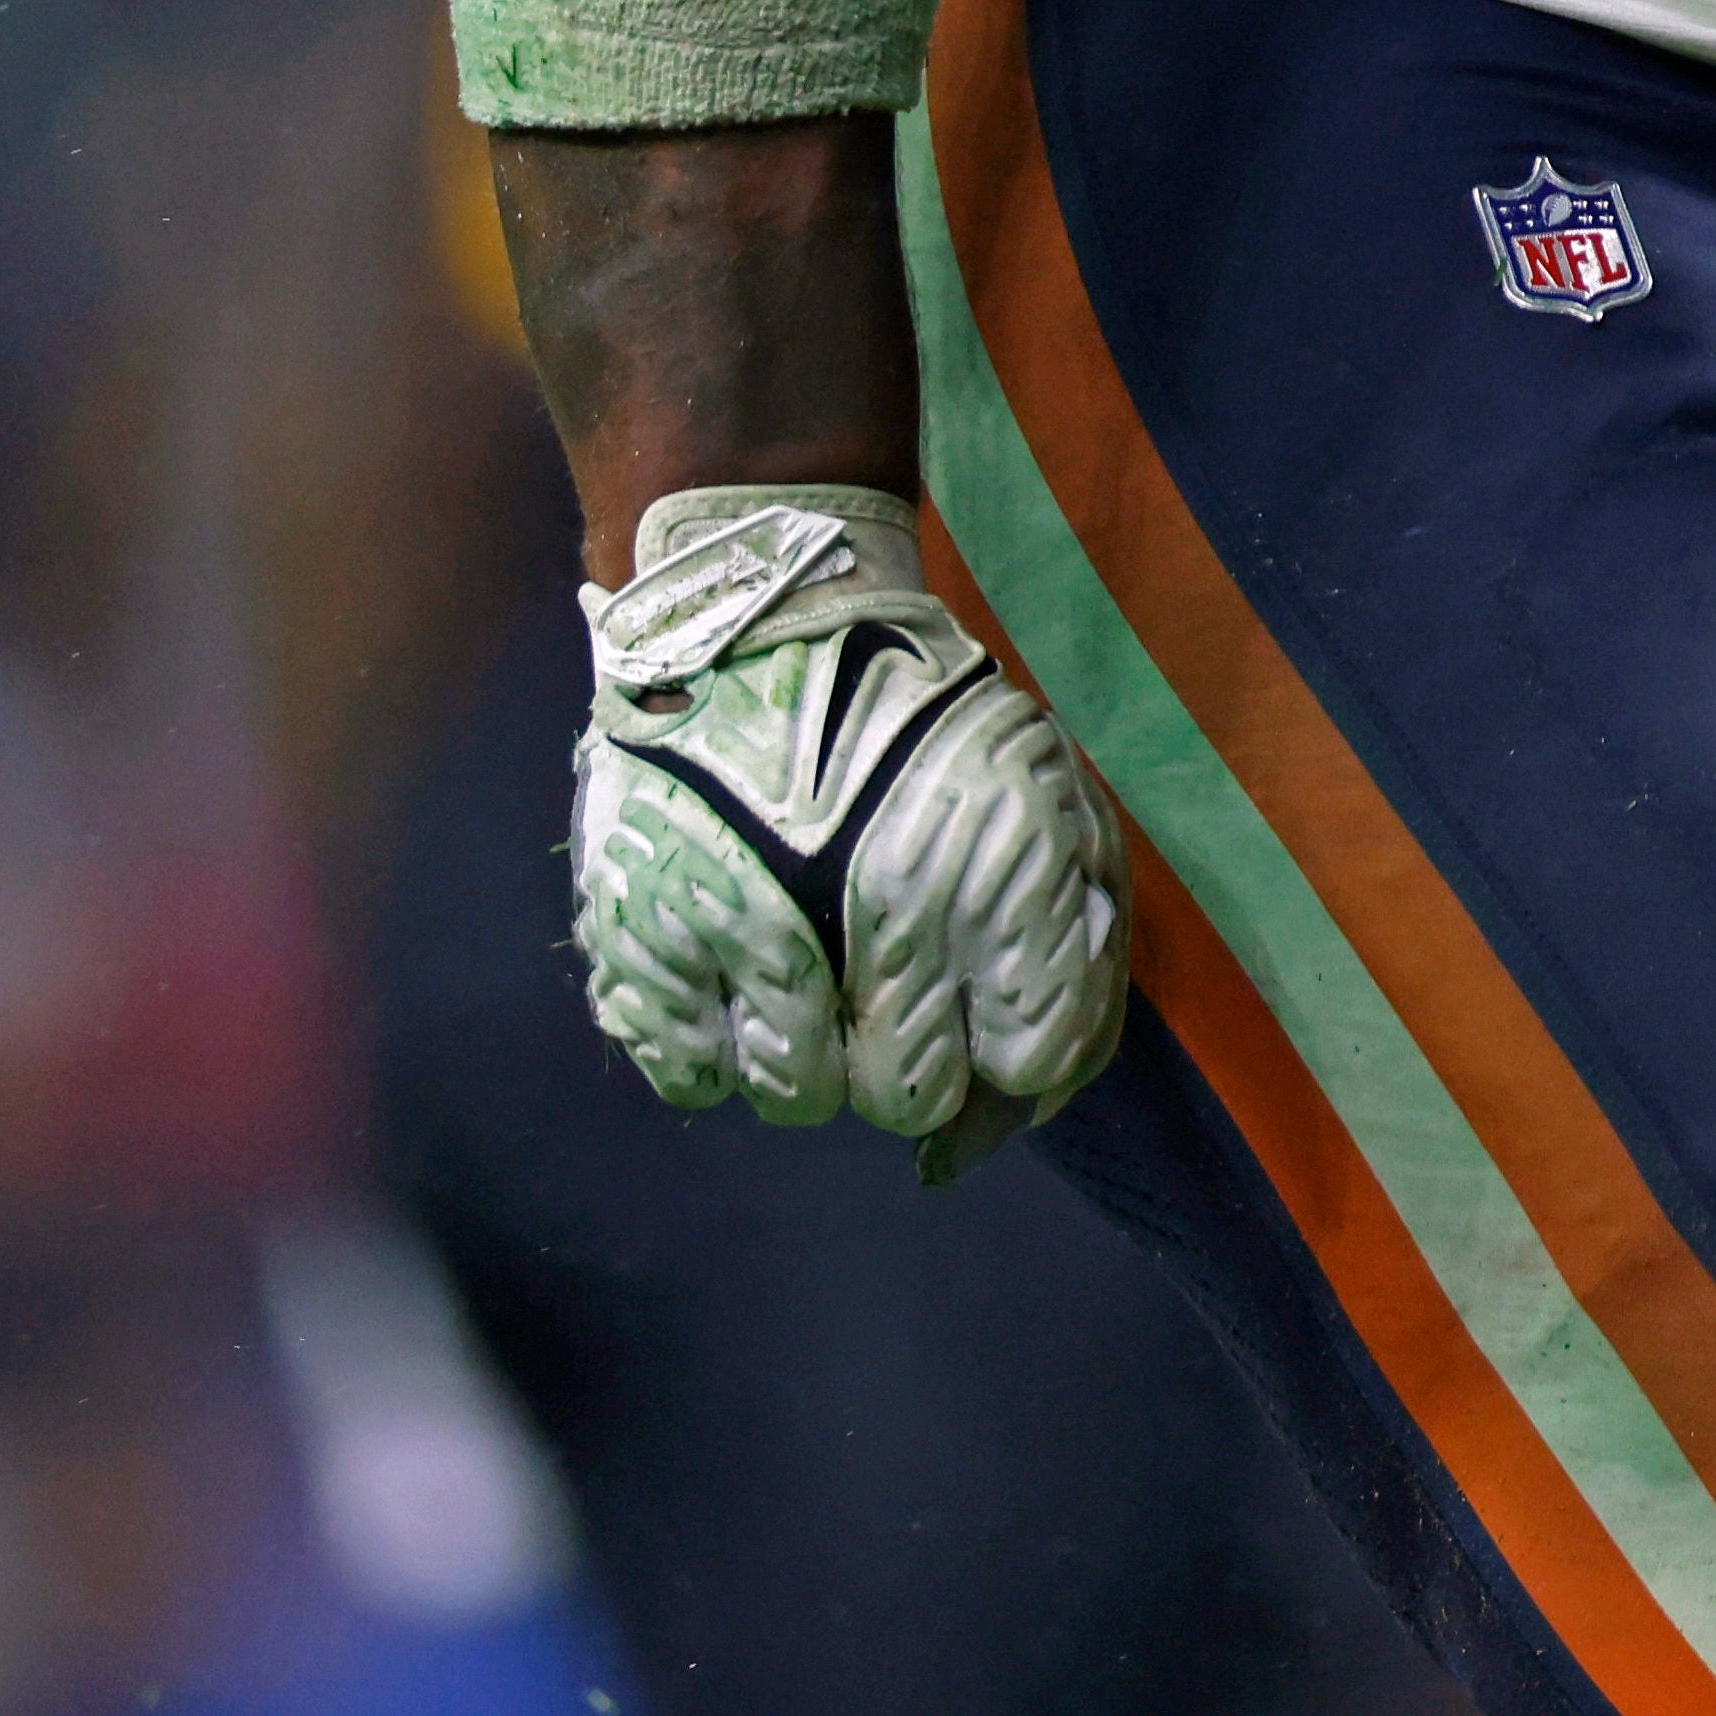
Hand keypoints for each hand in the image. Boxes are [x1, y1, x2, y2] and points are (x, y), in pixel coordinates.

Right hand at [566, 485, 1128, 1170]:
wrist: (754, 613)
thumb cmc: (909, 717)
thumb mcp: (1036, 794)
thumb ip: (1068, 946)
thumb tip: (1031, 1101)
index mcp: (998, 865)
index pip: (1036, 1055)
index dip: (1014, 1053)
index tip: (984, 1018)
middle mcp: (887, 908)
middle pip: (911, 1095)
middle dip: (908, 1060)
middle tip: (879, 990)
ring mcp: (762, 926)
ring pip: (801, 1096)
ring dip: (806, 1056)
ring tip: (794, 966)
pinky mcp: (648, 931)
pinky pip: (693, 1073)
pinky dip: (710, 1046)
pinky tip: (723, 973)